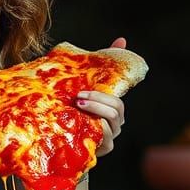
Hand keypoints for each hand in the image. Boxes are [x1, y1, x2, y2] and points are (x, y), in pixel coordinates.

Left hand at [74, 36, 127, 156]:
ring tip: (77, 109)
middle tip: (78, 98)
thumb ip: (103, 66)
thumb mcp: (86, 89)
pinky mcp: (103, 149)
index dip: (106, 91)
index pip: (117, 97)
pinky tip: (78, 126)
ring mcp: (111, 136)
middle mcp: (116, 122)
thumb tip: (122, 40)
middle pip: (116, 109)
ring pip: (109, 123)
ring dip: (94, 114)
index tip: (83, 91)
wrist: (67, 144)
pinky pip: (103, 139)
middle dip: (98, 102)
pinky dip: (92, 130)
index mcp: (114, 107)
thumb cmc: (78, 113)